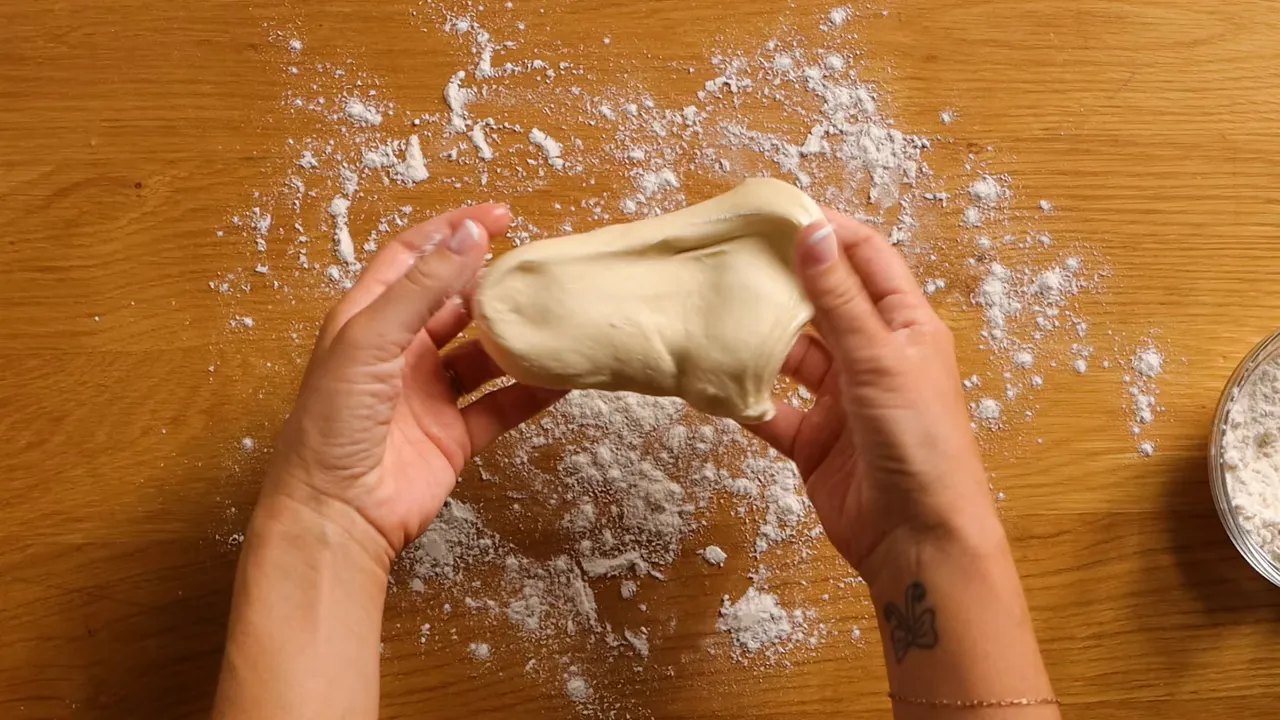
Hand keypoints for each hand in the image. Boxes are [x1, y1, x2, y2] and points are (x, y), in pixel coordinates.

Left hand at [263, 205, 563, 560]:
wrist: (336, 513)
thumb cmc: (332, 423)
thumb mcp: (372, 339)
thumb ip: (422, 287)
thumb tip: (468, 235)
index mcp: (368, 320)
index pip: (413, 257)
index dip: (453, 231)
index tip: (500, 216)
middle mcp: (400, 352)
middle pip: (453, 302)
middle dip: (492, 283)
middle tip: (536, 268)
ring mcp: (428, 394)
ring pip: (483, 353)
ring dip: (515, 337)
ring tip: (553, 317)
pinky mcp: (454, 435)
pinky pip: (501, 404)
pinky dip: (532, 392)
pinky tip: (562, 377)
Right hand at [749, 210, 999, 578]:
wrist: (918, 541)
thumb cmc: (920, 446)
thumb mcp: (879, 361)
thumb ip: (840, 300)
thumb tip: (813, 231)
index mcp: (906, 328)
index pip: (867, 259)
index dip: (828, 232)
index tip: (779, 212)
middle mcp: (874, 357)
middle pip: (823, 304)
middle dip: (784, 283)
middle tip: (733, 258)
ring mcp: (843, 400)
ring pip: (792, 357)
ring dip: (760, 341)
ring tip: (718, 315)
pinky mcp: (815, 441)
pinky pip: (773, 411)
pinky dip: (747, 399)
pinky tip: (717, 384)